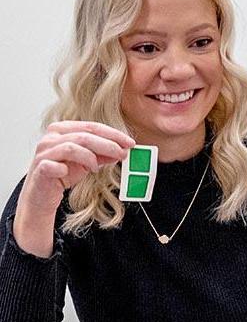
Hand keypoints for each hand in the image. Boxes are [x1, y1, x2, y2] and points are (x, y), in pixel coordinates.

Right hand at [13, 121, 133, 256]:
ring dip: (90, 158)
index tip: (130, 143)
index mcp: (63, 130)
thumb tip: (122, 151)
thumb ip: (103, 155)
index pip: (92, 126)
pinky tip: (69, 172)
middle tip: (123, 154)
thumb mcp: (88, 162)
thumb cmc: (63, 173)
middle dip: (108, 145)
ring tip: (97, 168)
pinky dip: (64, 168)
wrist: (43, 194)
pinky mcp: (40, 168)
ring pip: (72, 147)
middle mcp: (51, 138)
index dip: (113, 134)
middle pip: (85, 136)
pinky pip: (53, 165)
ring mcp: (44, 152)